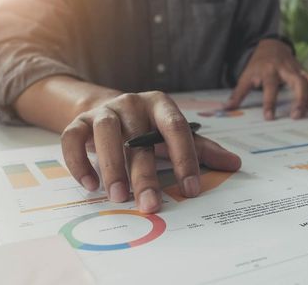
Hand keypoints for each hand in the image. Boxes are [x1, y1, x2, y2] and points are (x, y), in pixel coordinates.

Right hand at [60, 92, 241, 212]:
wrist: (107, 108)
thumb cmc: (148, 126)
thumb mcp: (175, 134)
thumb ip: (203, 149)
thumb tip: (234, 164)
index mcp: (161, 105)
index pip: (175, 128)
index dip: (184, 158)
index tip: (190, 188)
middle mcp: (133, 104)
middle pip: (139, 138)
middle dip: (145, 175)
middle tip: (150, 205)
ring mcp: (104, 111)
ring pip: (106, 134)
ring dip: (112, 166)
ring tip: (118, 197)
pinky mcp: (79, 121)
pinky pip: (72, 139)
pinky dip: (78, 162)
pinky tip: (90, 185)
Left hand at [224, 39, 307, 119]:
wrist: (271, 47)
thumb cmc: (258, 65)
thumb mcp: (246, 77)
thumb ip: (237, 94)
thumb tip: (224, 110)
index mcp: (269, 70)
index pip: (270, 87)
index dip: (269, 103)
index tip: (269, 118)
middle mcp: (287, 69)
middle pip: (298, 82)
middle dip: (299, 99)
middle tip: (295, 116)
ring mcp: (299, 70)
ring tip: (307, 116)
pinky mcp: (307, 73)